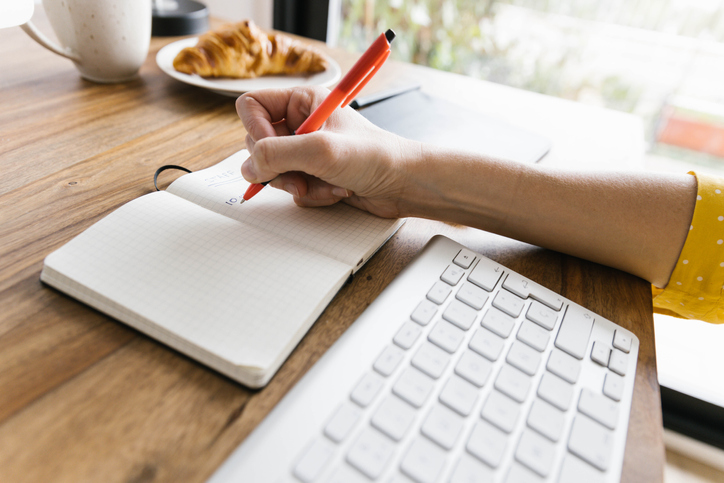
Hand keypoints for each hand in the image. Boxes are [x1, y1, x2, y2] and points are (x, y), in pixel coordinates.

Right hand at [236, 86, 419, 217]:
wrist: (403, 184)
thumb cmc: (374, 156)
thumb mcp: (320, 150)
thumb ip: (276, 155)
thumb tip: (248, 167)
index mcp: (301, 102)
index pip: (251, 106)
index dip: (254, 130)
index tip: (267, 151)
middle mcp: (300, 124)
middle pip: (258, 145)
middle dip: (280, 168)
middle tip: (301, 178)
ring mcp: (306, 151)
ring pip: (274, 172)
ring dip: (300, 185)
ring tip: (329, 183)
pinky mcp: (313, 175)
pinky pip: (292, 189)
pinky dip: (313, 195)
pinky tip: (336, 190)